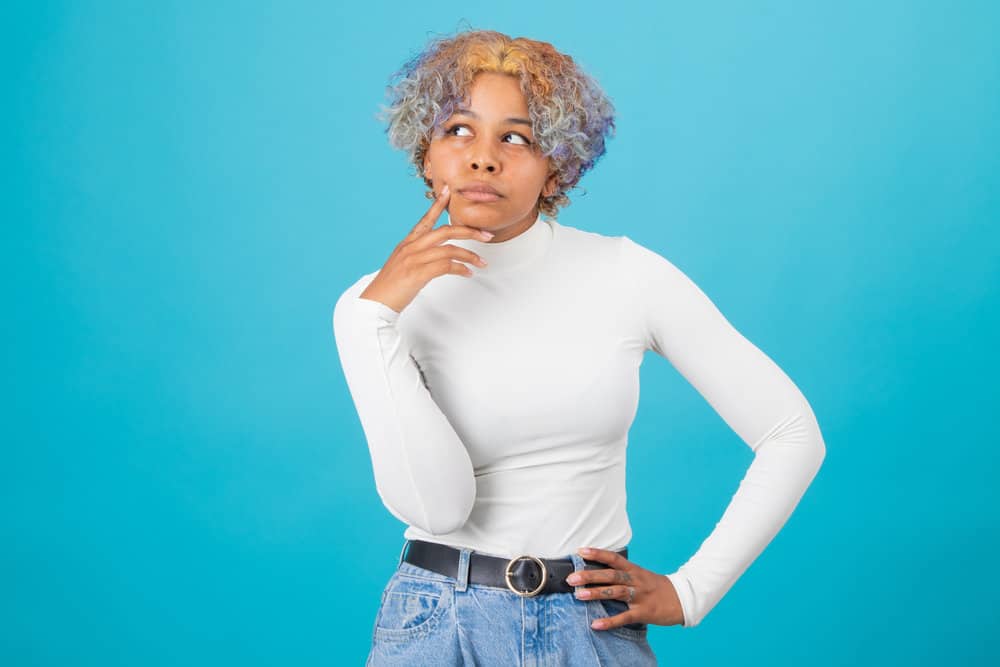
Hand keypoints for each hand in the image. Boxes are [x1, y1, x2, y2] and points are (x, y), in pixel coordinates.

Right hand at [359, 184, 495, 312]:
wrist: (375, 302)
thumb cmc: (390, 287)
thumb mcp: (401, 264)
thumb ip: (417, 255)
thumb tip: (434, 255)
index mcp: (407, 243)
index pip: (426, 219)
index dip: (438, 204)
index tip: (448, 191)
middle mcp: (411, 247)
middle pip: (445, 231)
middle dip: (470, 231)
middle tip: (486, 235)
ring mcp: (414, 259)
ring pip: (450, 249)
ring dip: (470, 256)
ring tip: (481, 263)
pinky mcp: (418, 273)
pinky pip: (446, 266)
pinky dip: (461, 269)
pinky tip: (468, 273)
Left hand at [565, 547, 684, 629]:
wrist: (682, 599)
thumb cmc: (656, 587)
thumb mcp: (640, 575)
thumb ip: (622, 574)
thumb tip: (598, 573)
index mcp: (634, 570)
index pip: (614, 559)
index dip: (597, 554)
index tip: (580, 551)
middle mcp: (636, 580)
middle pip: (611, 575)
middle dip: (590, 576)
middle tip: (572, 578)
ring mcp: (640, 596)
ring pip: (616, 592)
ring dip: (597, 593)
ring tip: (579, 595)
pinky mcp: (644, 612)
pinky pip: (624, 617)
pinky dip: (610, 621)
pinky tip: (595, 624)